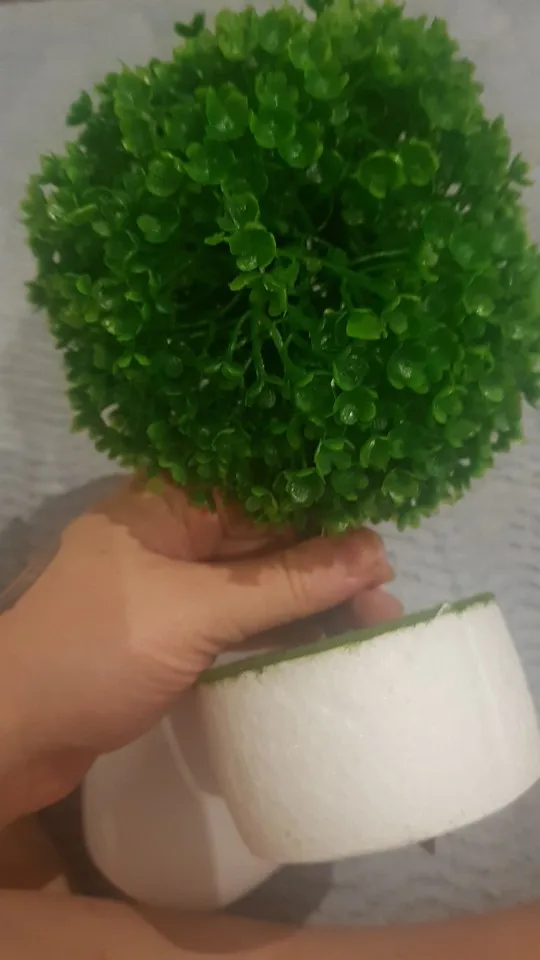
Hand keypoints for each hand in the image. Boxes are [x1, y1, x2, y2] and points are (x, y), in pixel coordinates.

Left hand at [1, 477, 399, 816]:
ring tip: (377, 619)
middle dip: (328, 559)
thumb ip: (286, 584)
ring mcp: (177, 587)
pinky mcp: (179, 634)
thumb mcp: (197, 610)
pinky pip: (243, 621)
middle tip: (389, 590)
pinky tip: (328, 638)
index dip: (322, 504)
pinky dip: (283, 630)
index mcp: (168, 501)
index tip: (381, 528)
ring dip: (313, 599)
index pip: (260, 486)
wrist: (16, 735)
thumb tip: (376, 552)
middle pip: (266, 536)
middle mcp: (175, 535)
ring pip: (259, 583)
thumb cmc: (97, 651)